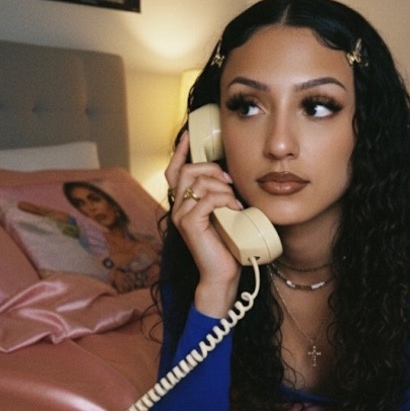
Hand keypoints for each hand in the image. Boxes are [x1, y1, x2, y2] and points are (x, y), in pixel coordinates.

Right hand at [166, 130, 243, 312]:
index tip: (189, 136)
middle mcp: (177, 207)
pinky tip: (235, 208)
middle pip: (187, 170)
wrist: (222, 274)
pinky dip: (224, 199)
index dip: (180, 151)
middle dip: (212, 170)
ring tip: (234, 201)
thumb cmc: (226, 246)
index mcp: (184, 203)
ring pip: (198, 182)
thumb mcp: (224, 214)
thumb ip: (219, 195)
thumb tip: (229, 176)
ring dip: (222, 187)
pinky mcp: (189, 224)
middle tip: (230, 183)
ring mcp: (181, 215)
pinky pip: (206, 199)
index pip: (174, 171)